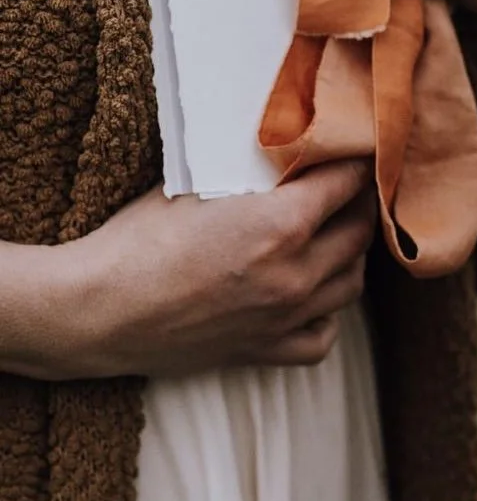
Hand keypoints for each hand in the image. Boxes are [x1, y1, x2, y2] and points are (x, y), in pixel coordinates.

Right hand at [37, 159, 377, 380]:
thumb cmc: (134, 242)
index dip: (356, 161)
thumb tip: (284, 157)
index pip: (347, 183)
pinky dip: (327, 314)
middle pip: (359, 232)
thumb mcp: (196, 187)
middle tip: (350, 188)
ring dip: (350, 255)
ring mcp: (284, 317)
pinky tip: (315, 296)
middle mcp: (294, 273)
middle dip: (360, 204)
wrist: (93, 312)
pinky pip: (322, 336)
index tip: (358, 150)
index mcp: (280, 225)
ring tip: (336, 235)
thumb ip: (252, 177)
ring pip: (351, 283)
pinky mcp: (264, 350)